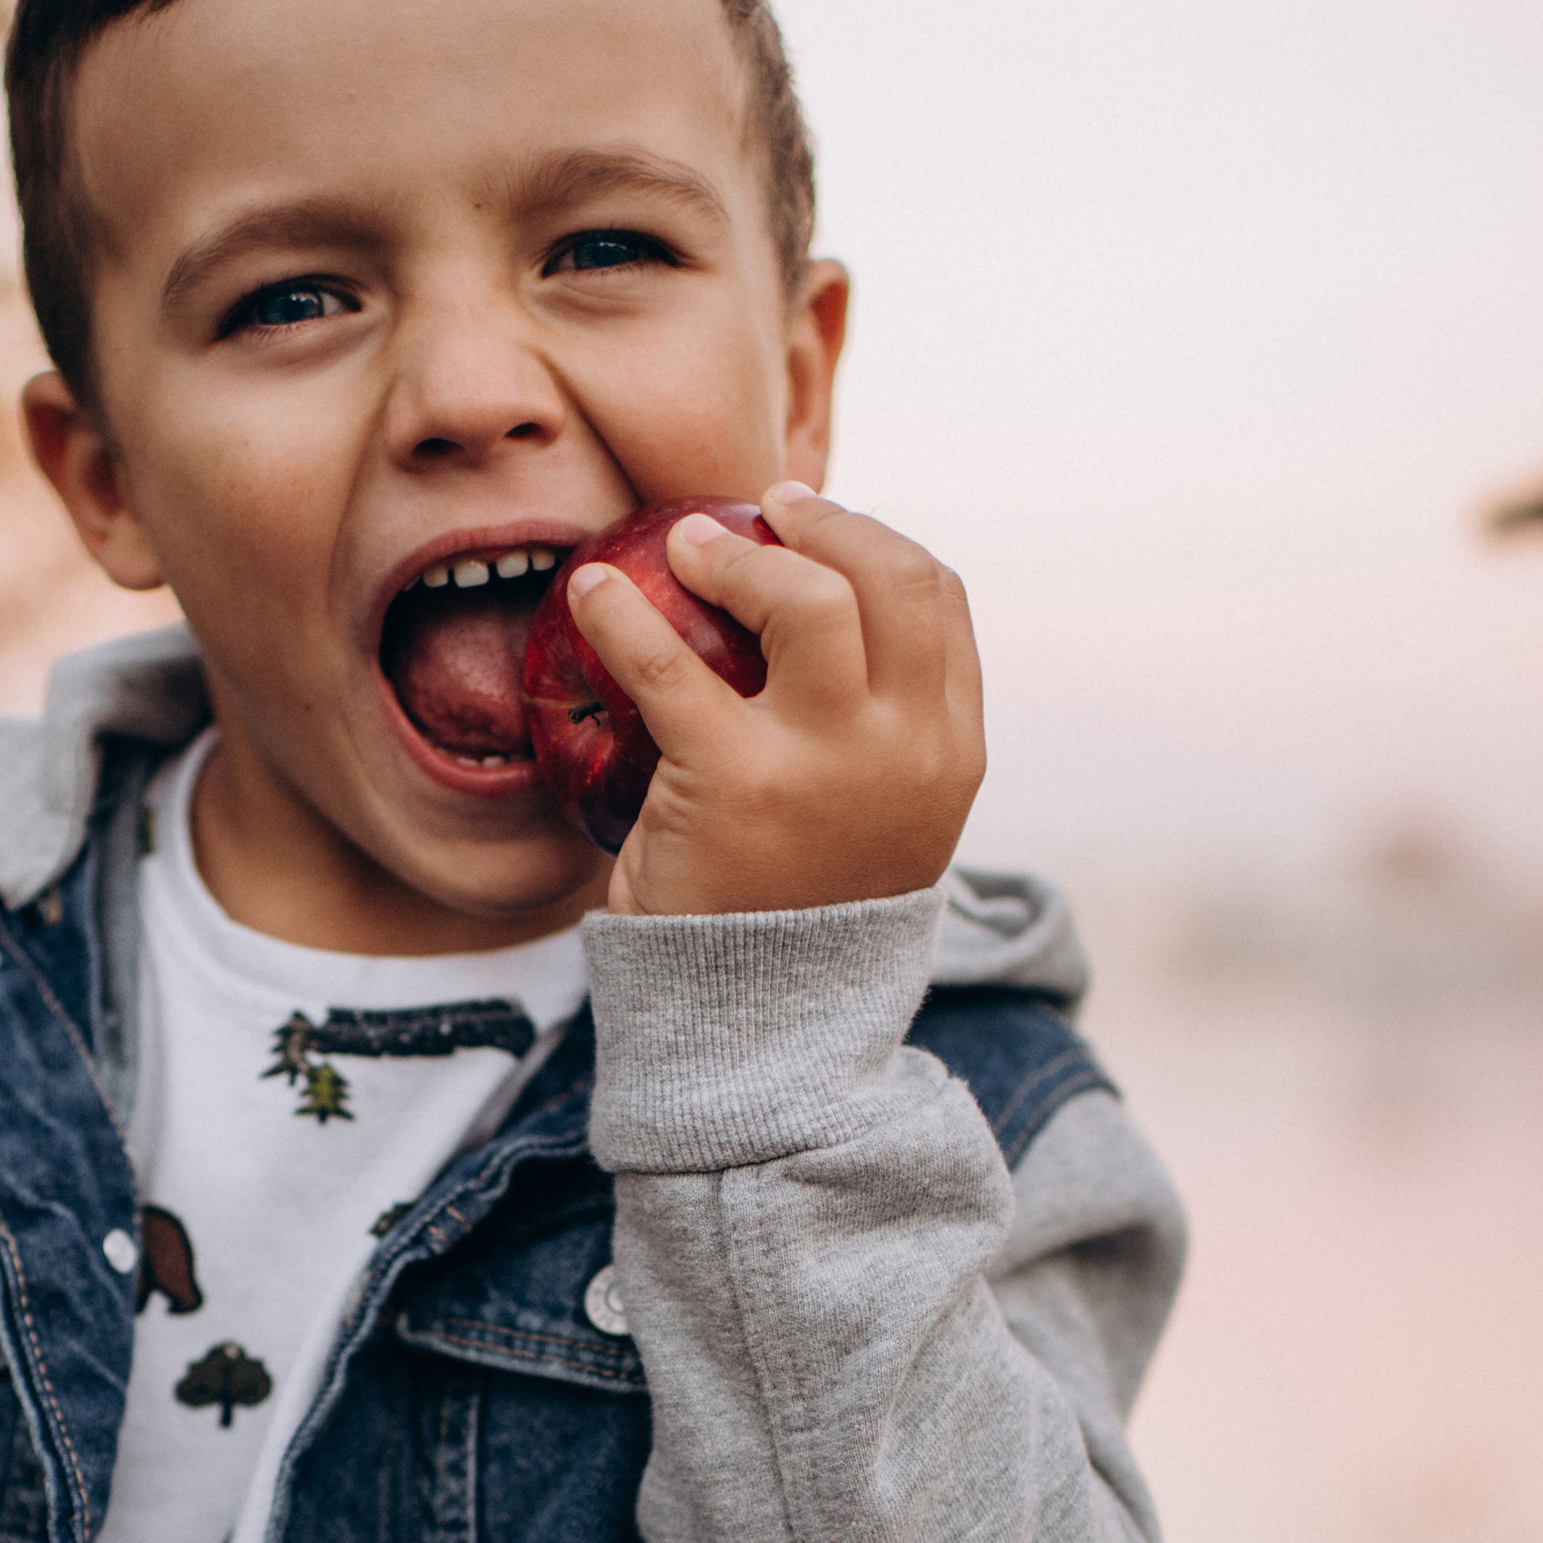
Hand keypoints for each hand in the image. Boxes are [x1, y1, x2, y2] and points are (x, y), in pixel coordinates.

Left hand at [577, 483, 985, 918]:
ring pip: (806, 598)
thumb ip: (877, 735)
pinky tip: (589, 594)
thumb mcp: (878, 821)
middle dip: (824, 523)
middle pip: (888, 576)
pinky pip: (670, 666)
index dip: (877, 541)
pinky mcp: (737, 783)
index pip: (939, 601)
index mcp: (952, 751)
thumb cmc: (803, 912)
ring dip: (738, 555)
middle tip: (764, 514)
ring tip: (687, 545)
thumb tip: (824, 620)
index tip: (821, 528)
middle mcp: (907, 748)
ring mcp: (828, 762)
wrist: (762, 1028)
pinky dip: (620, 617)